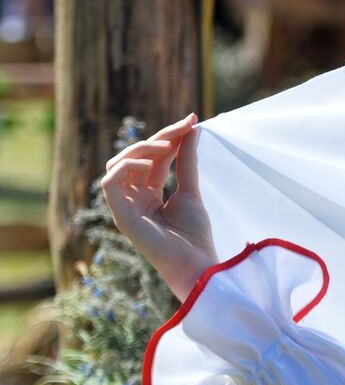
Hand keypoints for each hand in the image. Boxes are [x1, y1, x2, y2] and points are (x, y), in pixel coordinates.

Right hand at [100, 114, 216, 301]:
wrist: (195, 263)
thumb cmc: (194, 235)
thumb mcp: (191, 191)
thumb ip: (187, 162)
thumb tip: (192, 130)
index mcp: (150, 193)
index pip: (155, 157)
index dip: (170, 138)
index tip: (192, 120)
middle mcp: (134, 197)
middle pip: (136, 156)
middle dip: (159, 137)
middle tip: (184, 126)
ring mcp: (125, 206)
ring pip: (118, 164)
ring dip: (142, 148)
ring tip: (168, 145)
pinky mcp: (119, 214)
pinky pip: (109, 183)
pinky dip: (127, 167)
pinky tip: (150, 163)